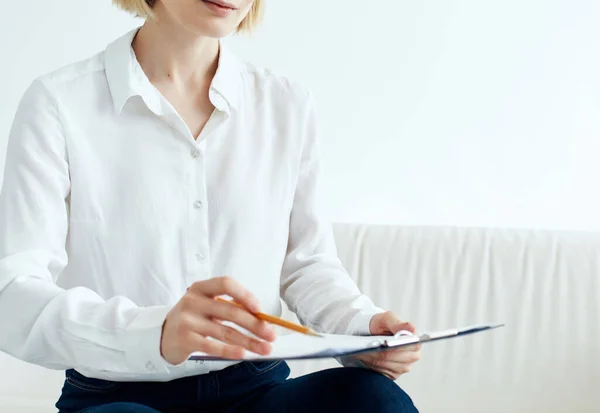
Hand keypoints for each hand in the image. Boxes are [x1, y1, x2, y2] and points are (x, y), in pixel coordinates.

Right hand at [160, 277, 275, 364]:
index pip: (226, 284)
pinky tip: (242, 354)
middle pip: (230, 311)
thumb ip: (229, 306)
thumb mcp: (206, 305)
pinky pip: (212, 345)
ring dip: (249, 341)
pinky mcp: (185, 339)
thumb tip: (261, 318)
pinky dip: (230, 350)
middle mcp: (193, 301)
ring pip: (225, 331)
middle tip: (271, 334)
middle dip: (255, 324)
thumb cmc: (193, 318)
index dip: (245, 294)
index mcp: (201, 288)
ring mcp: (187, 320)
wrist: (163, 335)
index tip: (260, 309)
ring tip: (264, 348)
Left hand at [353, 311, 420, 379]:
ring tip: (360, 352)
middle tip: (363, 348)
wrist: (373, 333)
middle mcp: (412, 357)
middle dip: (377, 352)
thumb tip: (412, 330)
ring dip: (372, 359)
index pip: (404, 347)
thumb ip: (398, 323)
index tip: (381, 343)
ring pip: (385, 365)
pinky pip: (380, 372)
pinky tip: (363, 358)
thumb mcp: (388, 318)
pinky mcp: (393, 375)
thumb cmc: (382, 324)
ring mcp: (403, 367)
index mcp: (415, 342)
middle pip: (392, 357)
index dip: (392, 346)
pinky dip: (370, 365)